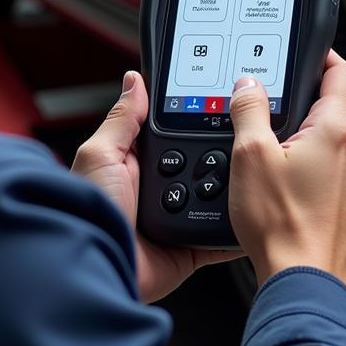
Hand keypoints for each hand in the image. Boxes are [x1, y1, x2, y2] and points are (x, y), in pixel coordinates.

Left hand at [72, 71, 240, 302]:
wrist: (97, 266)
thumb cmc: (88, 211)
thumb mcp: (101, 155)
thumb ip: (122, 119)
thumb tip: (134, 80)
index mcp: (137, 162)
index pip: (172, 134)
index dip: (193, 120)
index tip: (223, 104)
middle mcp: (158, 188)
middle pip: (199, 162)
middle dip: (220, 154)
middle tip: (247, 137)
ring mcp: (175, 217)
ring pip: (214, 195)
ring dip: (232, 187)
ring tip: (255, 171)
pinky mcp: (188, 246)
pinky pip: (219, 236)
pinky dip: (237, 228)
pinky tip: (256, 211)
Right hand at [228, 50, 345, 289]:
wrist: (304, 282)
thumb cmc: (281, 225)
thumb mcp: (249, 156)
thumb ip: (249, 111)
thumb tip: (249, 86)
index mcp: (336, 131)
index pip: (341, 74)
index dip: (324, 58)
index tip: (308, 55)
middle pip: (333, 113)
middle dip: (302, 112)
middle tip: (269, 120)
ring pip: (333, 149)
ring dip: (307, 149)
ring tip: (273, 166)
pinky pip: (335, 180)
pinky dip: (314, 178)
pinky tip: (287, 195)